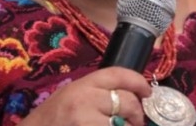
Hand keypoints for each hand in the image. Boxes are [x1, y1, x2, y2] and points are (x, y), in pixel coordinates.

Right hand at [19, 67, 151, 125]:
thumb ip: (95, 94)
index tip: (147, 92)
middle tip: (136, 123)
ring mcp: (86, 122)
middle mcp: (84, 101)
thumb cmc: (48, 121)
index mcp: (80, 86)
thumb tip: (128, 97)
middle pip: (127, 102)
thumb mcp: (68, 97)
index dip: (138, 82)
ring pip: (124, 125)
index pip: (118, 74)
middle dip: (137, 115)